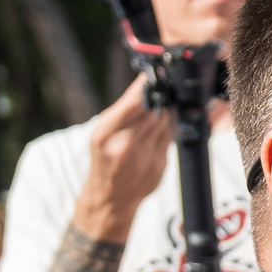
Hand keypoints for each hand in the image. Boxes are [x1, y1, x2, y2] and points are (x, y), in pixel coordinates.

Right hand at [73, 79, 174, 239]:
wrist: (112, 197)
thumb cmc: (104, 158)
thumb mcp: (101, 132)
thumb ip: (123, 109)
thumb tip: (145, 82)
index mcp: (105, 134)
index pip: (134, 103)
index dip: (148, 86)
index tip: (155, 74)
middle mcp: (126, 146)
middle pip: (155, 111)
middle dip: (161, 97)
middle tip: (165, 86)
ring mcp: (145, 158)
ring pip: (166, 123)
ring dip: (168, 110)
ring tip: (164, 103)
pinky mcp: (160, 166)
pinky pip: (170, 139)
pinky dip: (169, 128)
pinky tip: (163, 125)